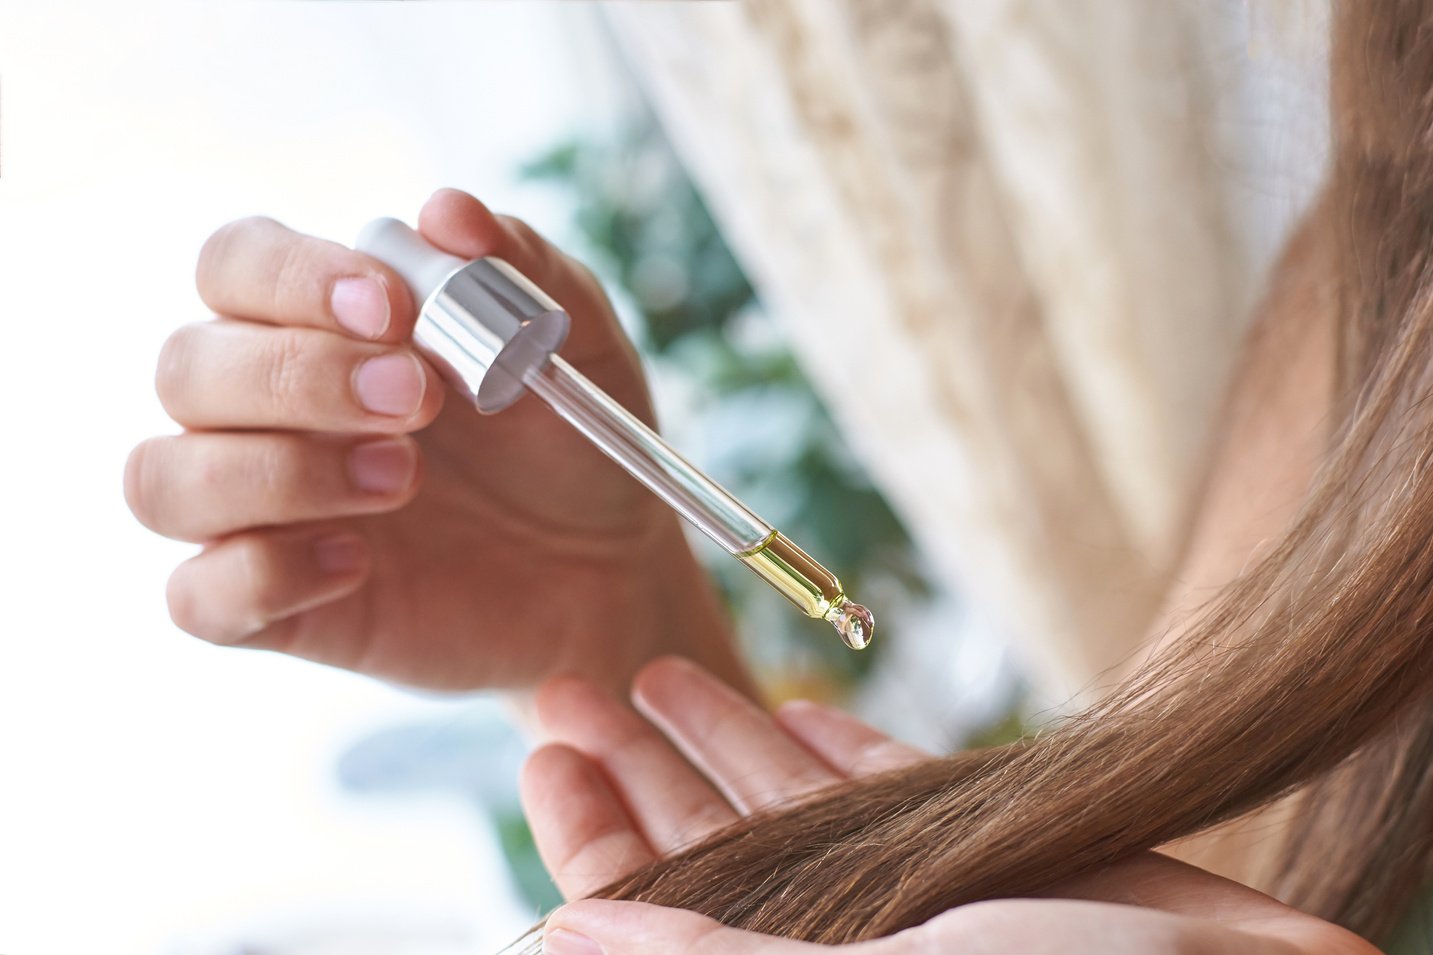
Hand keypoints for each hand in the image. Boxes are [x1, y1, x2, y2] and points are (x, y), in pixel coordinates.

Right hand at [124, 189, 744, 692]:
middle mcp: (266, 410)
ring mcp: (259, 512)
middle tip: (420, 401)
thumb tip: (444, 212)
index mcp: (319, 325)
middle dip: (298, 377)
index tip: (391, 308)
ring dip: (276, 473)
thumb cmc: (570, 441)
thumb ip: (517, 269)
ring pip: (164, 478)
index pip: (233, 265)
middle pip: (185, 366)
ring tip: (401, 478)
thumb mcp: (574, 343)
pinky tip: (359, 563)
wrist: (610, 568)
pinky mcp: (273, 606)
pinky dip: (263, 576)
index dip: (290, 278)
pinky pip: (195, 596)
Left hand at [523, 658, 1377, 953]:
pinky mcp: (983, 846)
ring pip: (786, 807)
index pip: (653, 917)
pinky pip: (889, 789)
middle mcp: (845, 942)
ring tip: (652, 671)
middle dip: (638, 769)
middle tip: (565, 687)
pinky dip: (838, 745)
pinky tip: (793, 702)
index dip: (593, 838)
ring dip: (722, 736)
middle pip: (707, 849)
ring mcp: (914, 892)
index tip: (542, 755)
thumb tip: (565, 931)